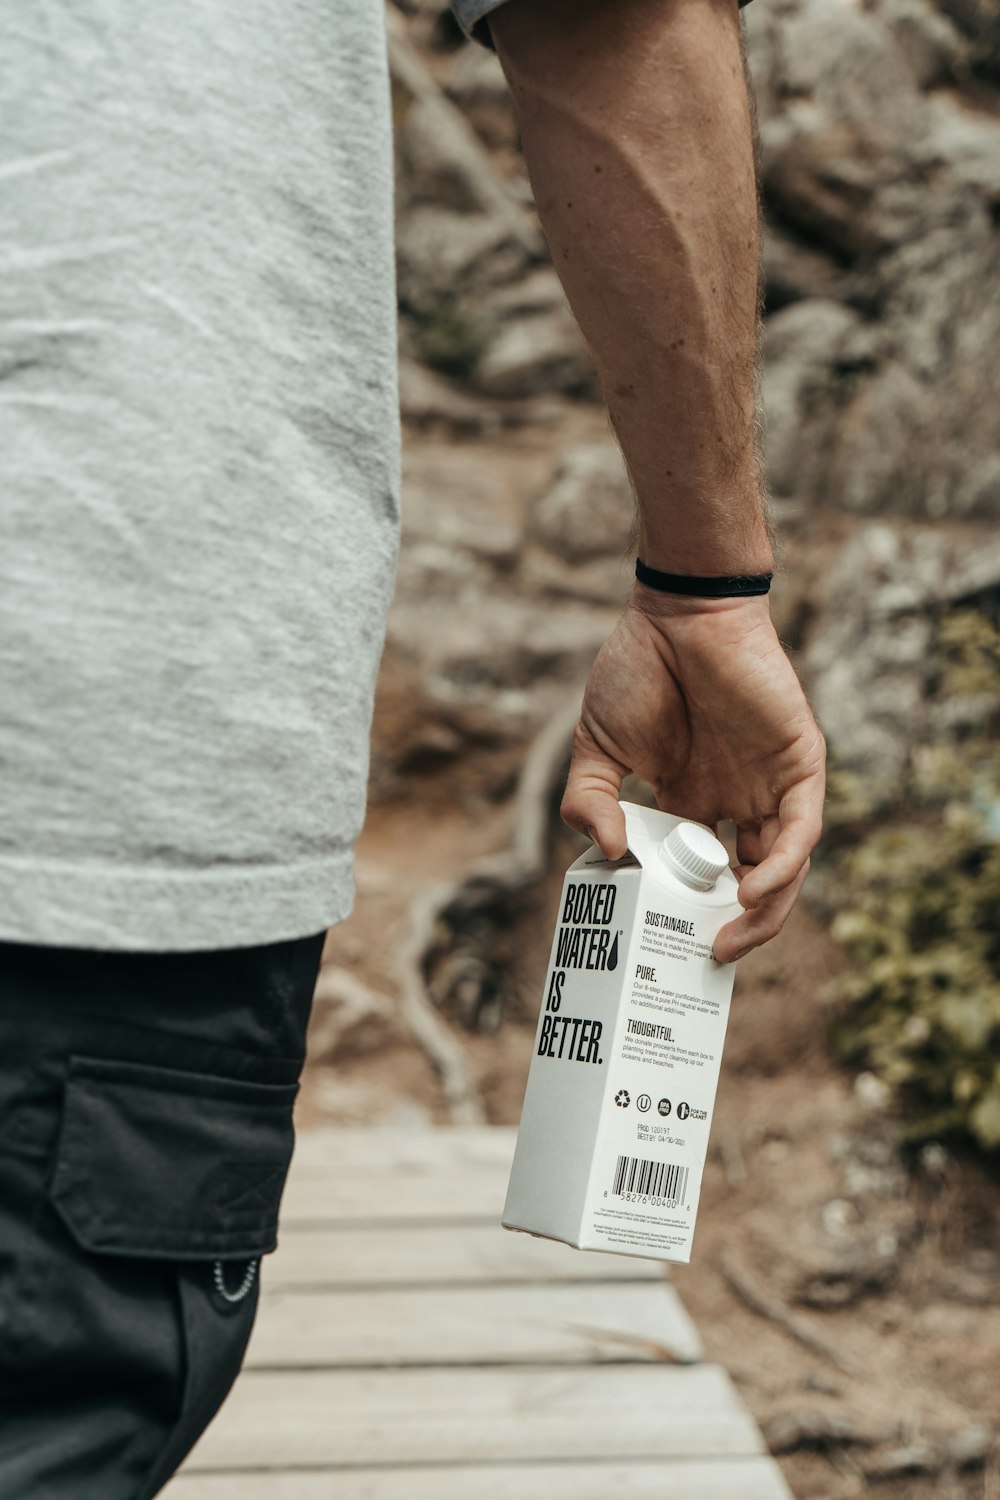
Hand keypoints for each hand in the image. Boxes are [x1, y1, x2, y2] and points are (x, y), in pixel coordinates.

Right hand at [560, 585, 826, 962]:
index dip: (690, 915)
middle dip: (734, 928)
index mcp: (691, 802)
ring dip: (764, 911)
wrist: (678, 610)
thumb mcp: (596, 748)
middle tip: (703, 960)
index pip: (701, 876)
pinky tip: (751, 891)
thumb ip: (591, 801)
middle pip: (749, 882)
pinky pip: (802, 829)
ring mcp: (770, 784)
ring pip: (784, 867)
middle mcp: (736, 801)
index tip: (665, 950)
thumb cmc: (637, 668)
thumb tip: (609, 856)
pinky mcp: (799, 763)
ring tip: (728, 939)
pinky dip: (782, 866)